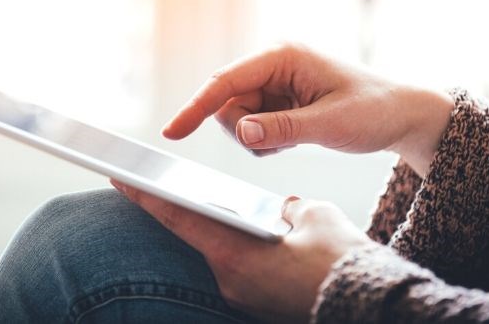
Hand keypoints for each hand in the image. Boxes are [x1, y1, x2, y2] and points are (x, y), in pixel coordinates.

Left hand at [112, 180, 371, 322]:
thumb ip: (288, 207)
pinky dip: (233, 246)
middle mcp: (229, 279)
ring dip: (209, 229)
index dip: (146, 196)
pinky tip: (244, 231)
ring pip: (215, 252)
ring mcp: (241, 295)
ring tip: (200, 199)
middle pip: (193, 236)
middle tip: (152, 180)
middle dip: (177, 209)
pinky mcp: (255, 302)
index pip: (178, 219)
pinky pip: (235, 267)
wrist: (369, 308)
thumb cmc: (341, 263)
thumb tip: (282, 211)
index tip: (119, 179)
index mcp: (234, 254)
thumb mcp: (315, 217)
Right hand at [162, 43, 453, 176]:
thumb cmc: (374, 110)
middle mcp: (273, 65)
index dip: (196, 108)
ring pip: (237, 119)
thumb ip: (281, 128)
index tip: (171, 132)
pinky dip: (266, 141)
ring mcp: (274, 84)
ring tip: (296, 138)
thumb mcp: (329, 123)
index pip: (226, 82)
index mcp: (282, 56)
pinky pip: (252, 128)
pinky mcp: (277, 101)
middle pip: (227, 104)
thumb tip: (242, 133)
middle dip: (245, 131)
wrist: (401, 116)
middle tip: (280, 141)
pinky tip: (295, 138)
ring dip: (257, 138)